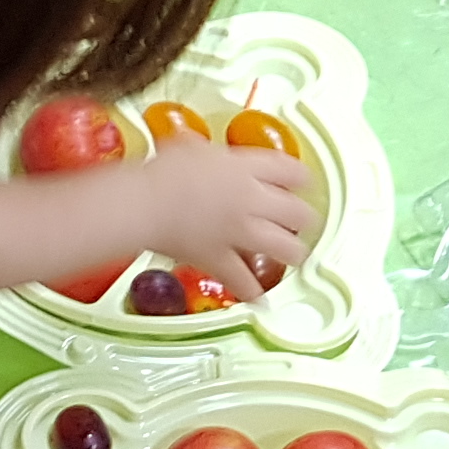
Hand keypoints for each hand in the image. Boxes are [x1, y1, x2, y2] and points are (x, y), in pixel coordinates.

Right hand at [124, 137, 315, 301]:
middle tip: (304, 221)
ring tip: (296, 256)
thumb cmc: (160, 172)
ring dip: (292, 253)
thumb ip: (202, 151)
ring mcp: (239, 232)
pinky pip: (243, 281)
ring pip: (283, 247)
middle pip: (295, 211)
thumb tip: (196, 147)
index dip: (300, 177)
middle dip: (303, 218)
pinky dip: (252, 294)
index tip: (302, 182)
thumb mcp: (188, 147)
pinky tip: (261, 301)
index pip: (289, 170)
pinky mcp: (222, 259)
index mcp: (244, 169)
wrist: (144, 204)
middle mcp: (250, 200)